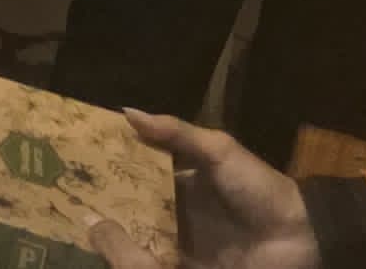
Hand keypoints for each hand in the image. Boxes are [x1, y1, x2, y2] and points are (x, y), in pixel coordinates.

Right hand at [88, 111, 319, 268]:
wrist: (298, 238)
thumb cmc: (257, 188)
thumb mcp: (219, 151)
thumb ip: (176, 133)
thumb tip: (126, 111)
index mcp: (183, 182)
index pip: (139, 174)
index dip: (111, 169)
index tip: (76, 161)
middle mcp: (178, 212)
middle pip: (133, 207)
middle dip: (105, 204)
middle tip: (67, 198)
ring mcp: (183, 244)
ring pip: (140, 237)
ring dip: (116, 234)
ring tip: (77, 226)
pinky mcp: (189, 267)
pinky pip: (157, 262)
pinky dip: (137, 259)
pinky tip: (110, 254)